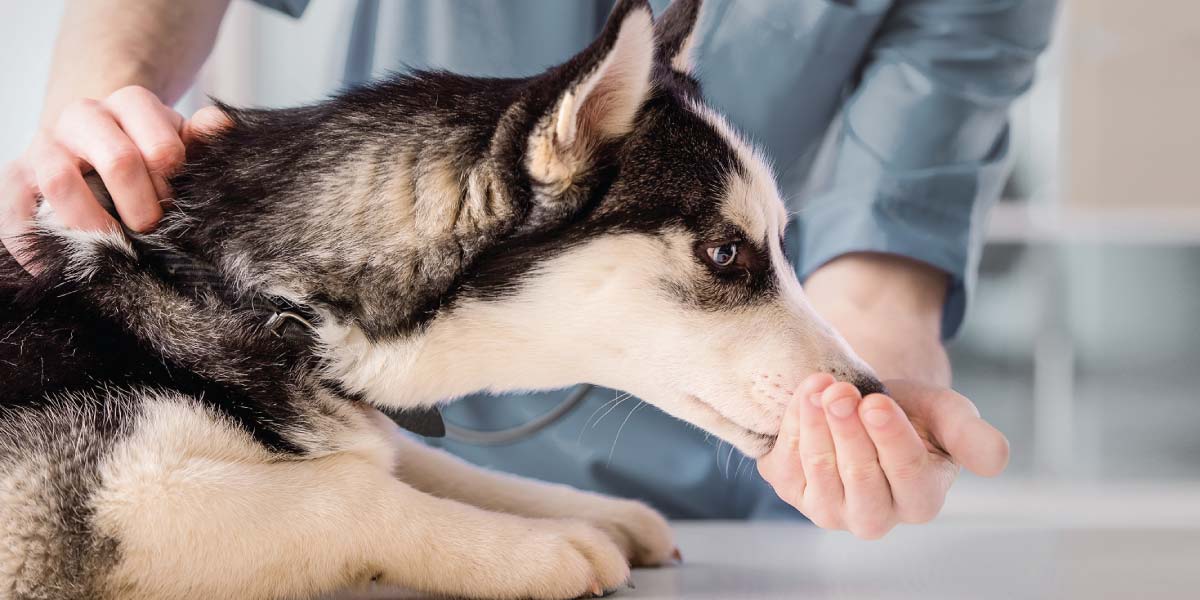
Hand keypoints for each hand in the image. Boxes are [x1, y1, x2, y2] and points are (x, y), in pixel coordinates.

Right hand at [1, 85, 228, 265]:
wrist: (92, 142)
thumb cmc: (148, 150)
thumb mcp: (179, 140)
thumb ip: (201, 136)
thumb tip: (219, 124)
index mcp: (131, 103)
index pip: (162, 147)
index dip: (174, 186)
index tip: (175, 205)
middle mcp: (83, 115)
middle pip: (119, 161)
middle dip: (143, 208)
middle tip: (151, 230)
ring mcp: (44, 145)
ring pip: (60, 180)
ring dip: (93, 224)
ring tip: (113, 247)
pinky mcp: (15, 177)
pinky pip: (14, 211)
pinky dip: (36, 245)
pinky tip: (60, 266)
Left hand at [757, 373, 1008, 538]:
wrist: (865, 406)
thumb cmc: (914, 414)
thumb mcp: (948, 416)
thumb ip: (972, 436)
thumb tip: (997, 461)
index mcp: (921, 500)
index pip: (906, 473)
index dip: (889, 438)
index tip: (877, 404)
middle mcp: (875, 516)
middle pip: (860, 477)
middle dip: (848, 431)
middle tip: (840, 392)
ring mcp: (830, 508)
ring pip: (820, 471)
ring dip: (816, 426)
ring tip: (819, 387)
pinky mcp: (794, 491)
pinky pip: (788, 463)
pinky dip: (793, 425)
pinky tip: (805, 395)